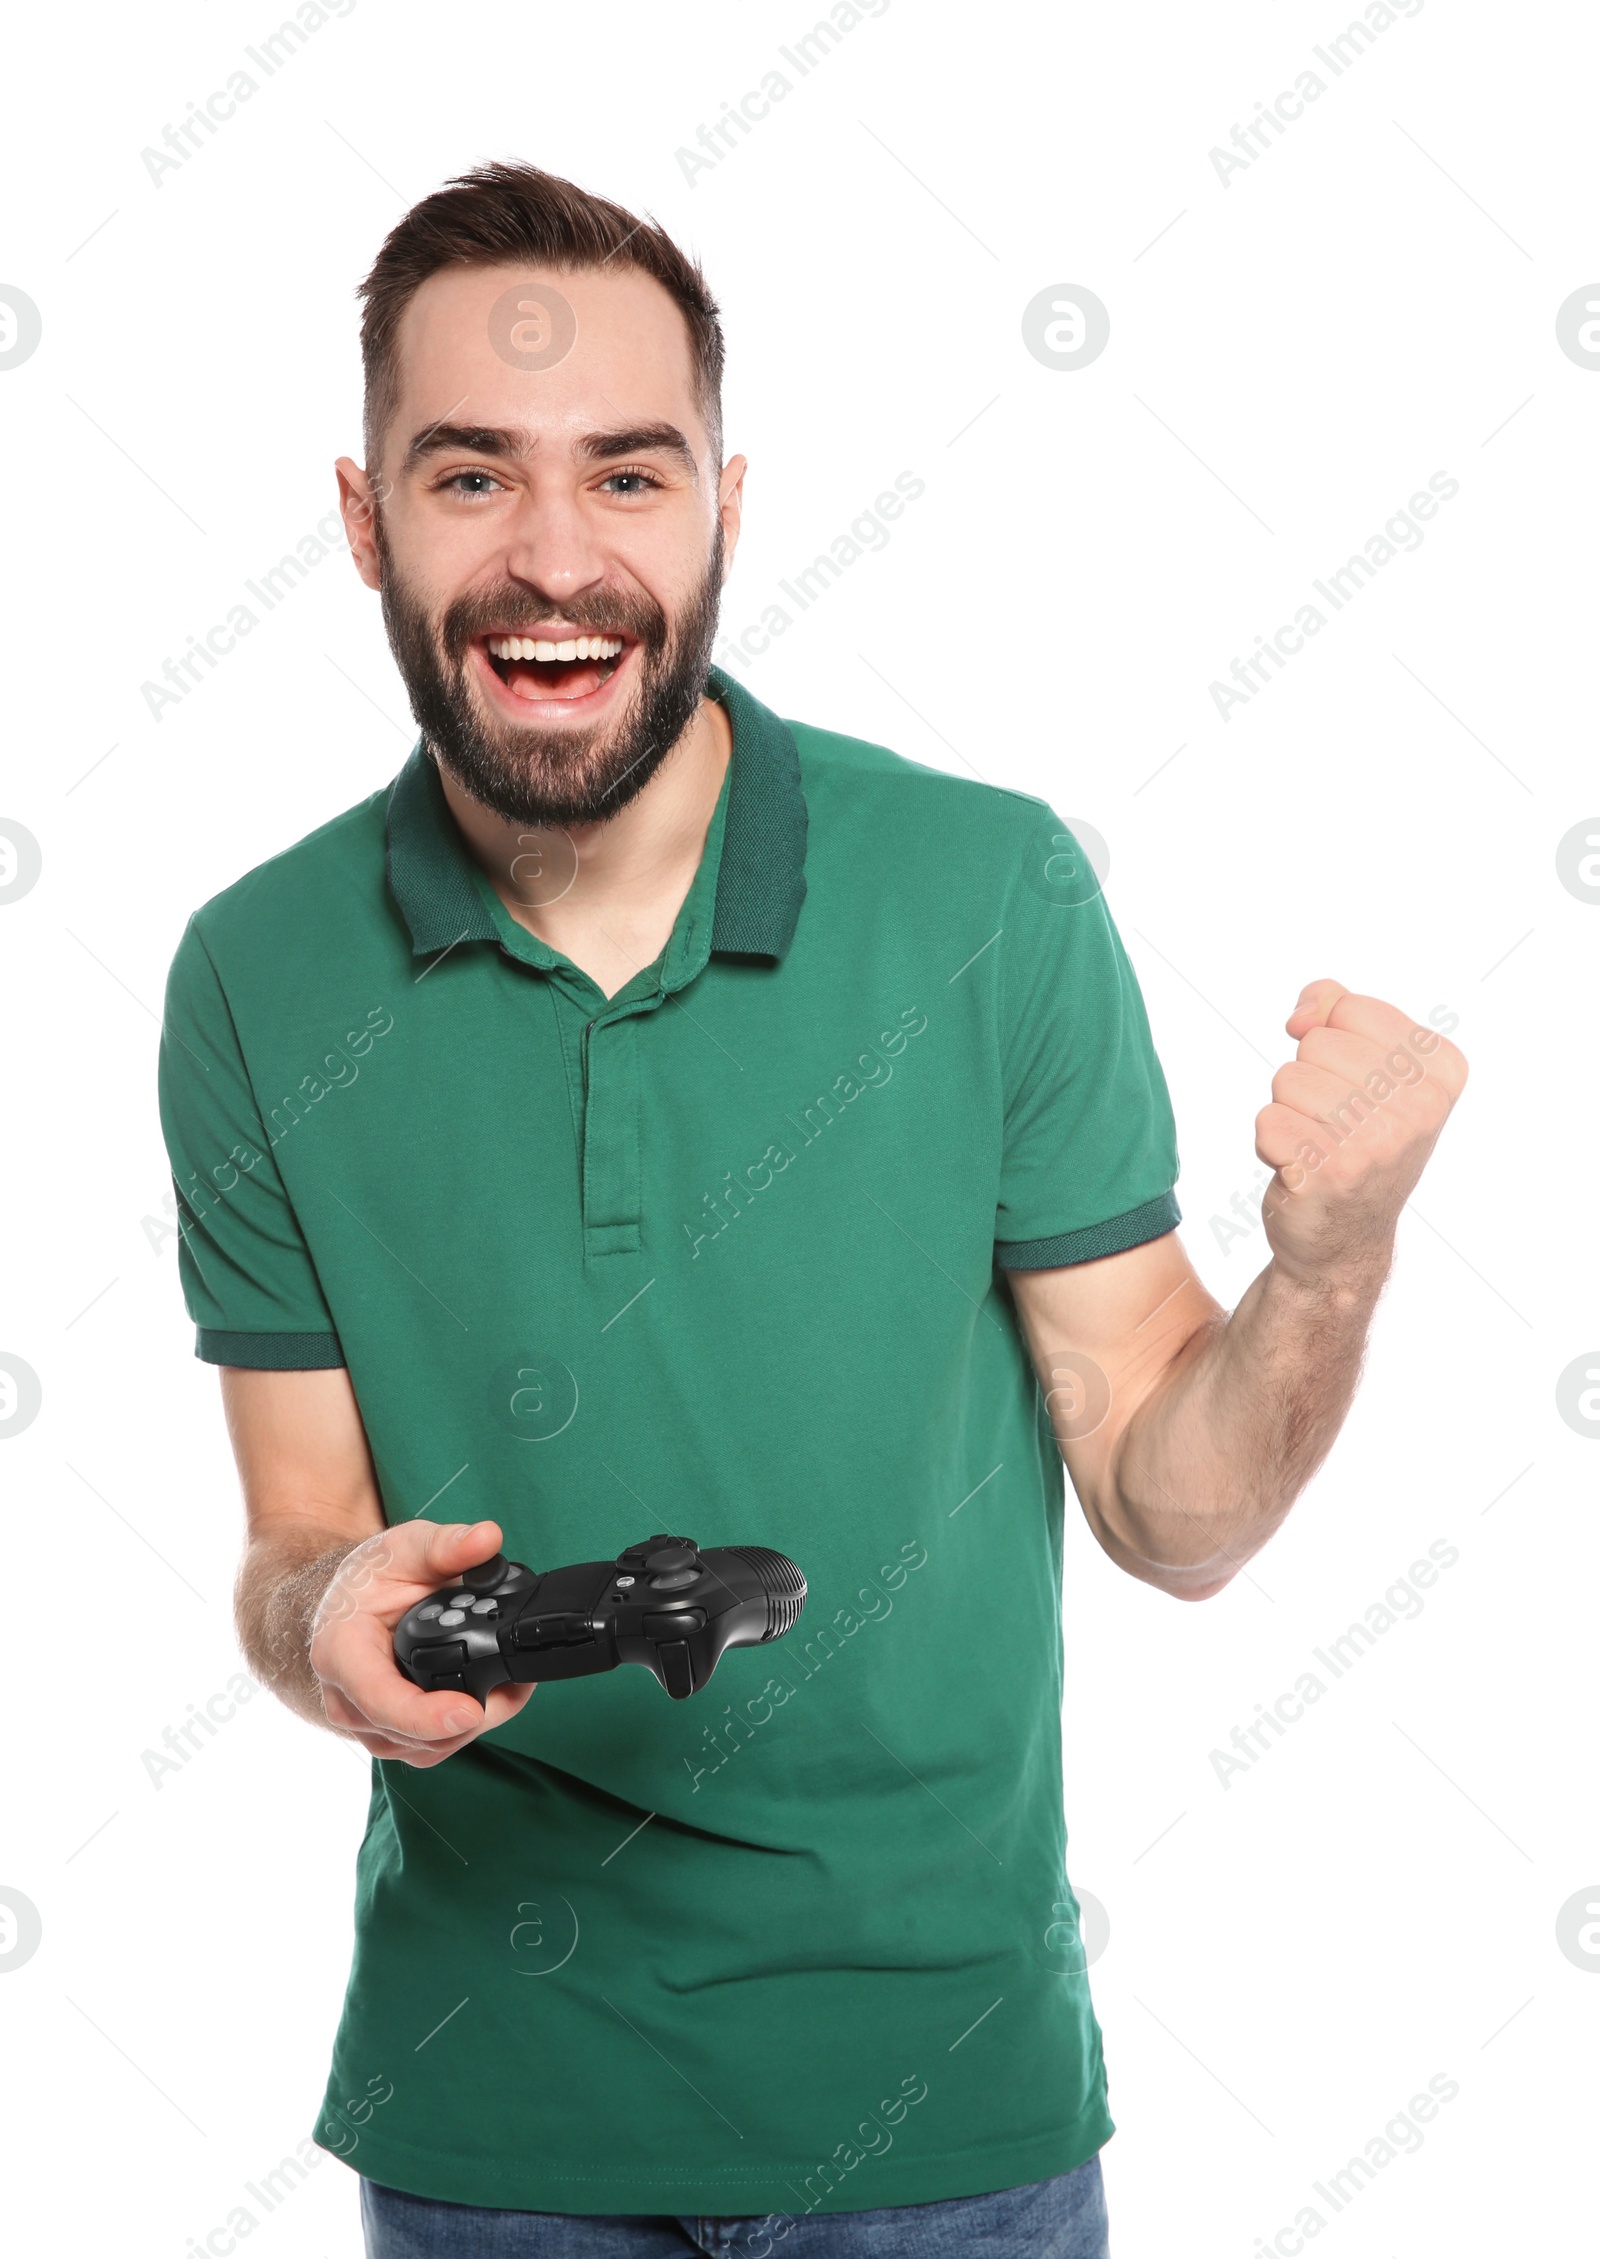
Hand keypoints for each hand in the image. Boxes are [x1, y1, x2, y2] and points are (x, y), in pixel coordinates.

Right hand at [308, 1518, 535, 1764]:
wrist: (350, 1606)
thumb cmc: (371, 1579)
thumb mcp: (405, 1547)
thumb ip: (445, 1544)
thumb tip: (487, 1538)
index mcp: (340, 1651)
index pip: (380, 1699)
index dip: (426, 1715)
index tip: (471, 1710)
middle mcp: (346, 1699)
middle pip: (413, 1733)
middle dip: (474, 1716)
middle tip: (519, 1682)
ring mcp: (366, 1725)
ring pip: (427, 1749)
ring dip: (476, 1724)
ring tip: (512, 1684)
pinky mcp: (389, 1736)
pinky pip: (430, 1749)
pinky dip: (465, 1729)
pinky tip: (491, 1697)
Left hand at [1254, 980, 1467, 1288]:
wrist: (1345, 1236)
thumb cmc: (1353, 1139)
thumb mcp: (1364, 1062)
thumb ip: (1334, 1007)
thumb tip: (1302, 1017)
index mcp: (1442, 1070)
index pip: (1349, 1008)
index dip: (1333, 1044)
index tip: (1358, 1090)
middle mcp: (1421, 1107)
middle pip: (1316, 1043)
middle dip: (1308, 1080)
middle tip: (1335, 1125)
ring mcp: (1379, 1142)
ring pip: (1287, 1079)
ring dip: (1288, 1112)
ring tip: (1318, 1145)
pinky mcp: (1333, 1171)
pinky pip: (1267, 1120)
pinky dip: (1271, 1144)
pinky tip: (1302, 1169)